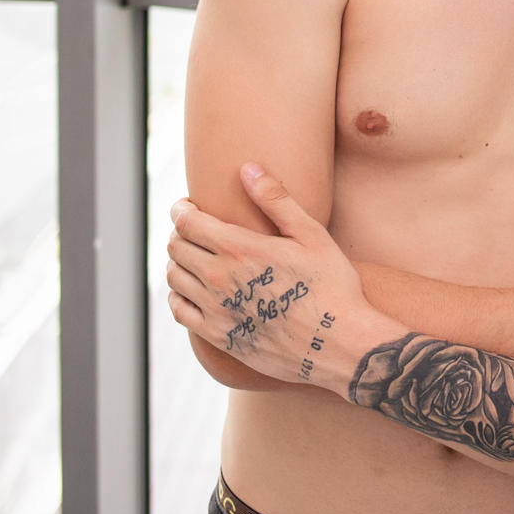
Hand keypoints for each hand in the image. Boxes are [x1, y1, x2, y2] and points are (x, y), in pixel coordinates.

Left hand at [166, 163, 394, 390]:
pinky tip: (191, 290)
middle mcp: (219, 279)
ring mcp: (216, 311)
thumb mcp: (312, 235)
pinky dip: (177, 296)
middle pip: (176, 248)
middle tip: (194, 229)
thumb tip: (248, 168)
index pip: (187, 222)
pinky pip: (179, 311)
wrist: (339, 345)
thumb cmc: (332, 287)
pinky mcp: (218, 337)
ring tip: (193, 256)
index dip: (181, 210)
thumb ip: (276, 200)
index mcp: (239, 248)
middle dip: (180, 232)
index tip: (186, 205)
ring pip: (174, 278)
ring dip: (177, 262)